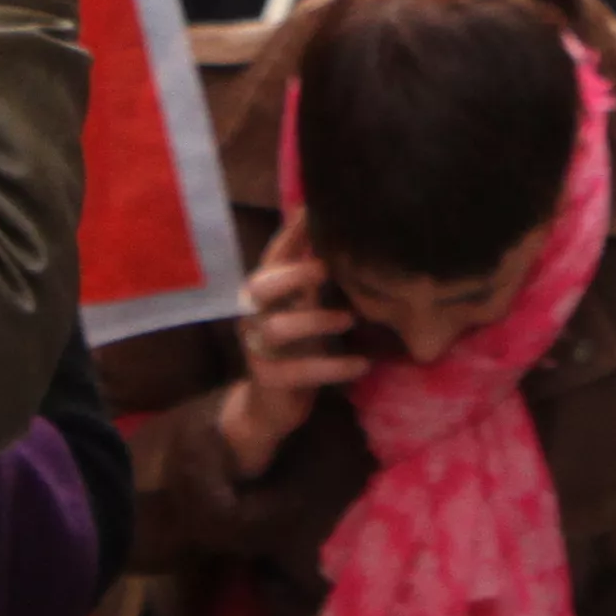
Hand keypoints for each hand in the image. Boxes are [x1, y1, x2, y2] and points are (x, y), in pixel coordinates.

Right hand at [215, 216, 367, 477]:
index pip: (274, 256)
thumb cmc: (295, 346)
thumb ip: (313, 276)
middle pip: (261, 286)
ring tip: (350, 320)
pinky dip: (334, 367)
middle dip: (294, 274)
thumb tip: (339, 230)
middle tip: (326, 268)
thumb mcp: (302, 307)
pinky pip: (301, 371)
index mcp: (263, 292)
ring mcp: (257, 348)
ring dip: (317, 321)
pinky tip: (362, 365)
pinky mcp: (269, 379)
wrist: (271, 406)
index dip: (291, 233)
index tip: (312, 209)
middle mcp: (253, 314)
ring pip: (280, 327)